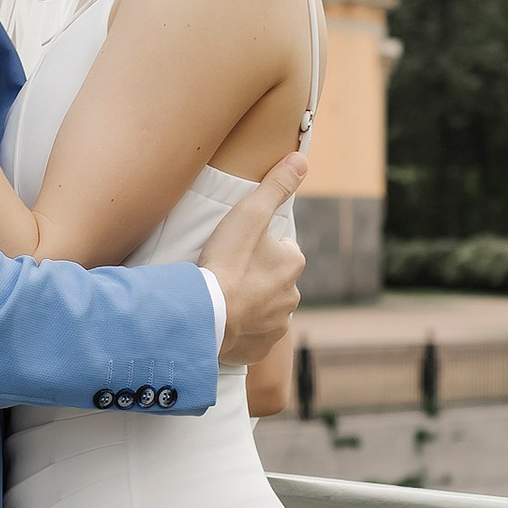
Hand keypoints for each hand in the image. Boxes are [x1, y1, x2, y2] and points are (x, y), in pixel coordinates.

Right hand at [199, 154, 306, 366]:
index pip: (279, 248)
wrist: (207, 316)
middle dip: (253, 276)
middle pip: (271, 278)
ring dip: (247, 302)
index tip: (236, 249)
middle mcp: (292, 296)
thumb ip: (276, 185)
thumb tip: (301, 158)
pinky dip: (240, 329)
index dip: (256, 246)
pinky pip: (252, 335)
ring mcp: (276, 325)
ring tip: (221, 296)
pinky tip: (222, 320)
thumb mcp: (250, 213)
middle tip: (225, 272)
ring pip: (263, 307)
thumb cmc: (227, 262)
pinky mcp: (259, 348)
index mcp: (293, 262)